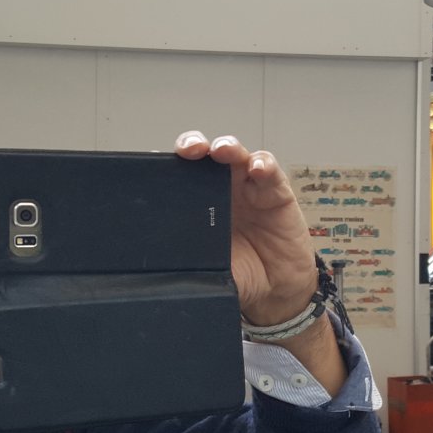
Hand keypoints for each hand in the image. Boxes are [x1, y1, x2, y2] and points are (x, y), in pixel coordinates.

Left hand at [174, 131, 316, 326]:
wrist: (277, 288)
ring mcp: (248, 186)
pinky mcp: (275, 190)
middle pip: (203, 155)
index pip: (178, 175)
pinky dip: (263, 164)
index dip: (167, 165)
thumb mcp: (209, 273)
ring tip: (222, 150)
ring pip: (235, 154)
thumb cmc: (242, 274)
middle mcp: (221, 188)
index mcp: (198, 205)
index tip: (155, 167)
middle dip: (193, 144)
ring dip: (227, 147)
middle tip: (190, 150)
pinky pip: (269, 170)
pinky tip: (258, 169)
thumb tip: (160, 274)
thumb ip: (189, 266)